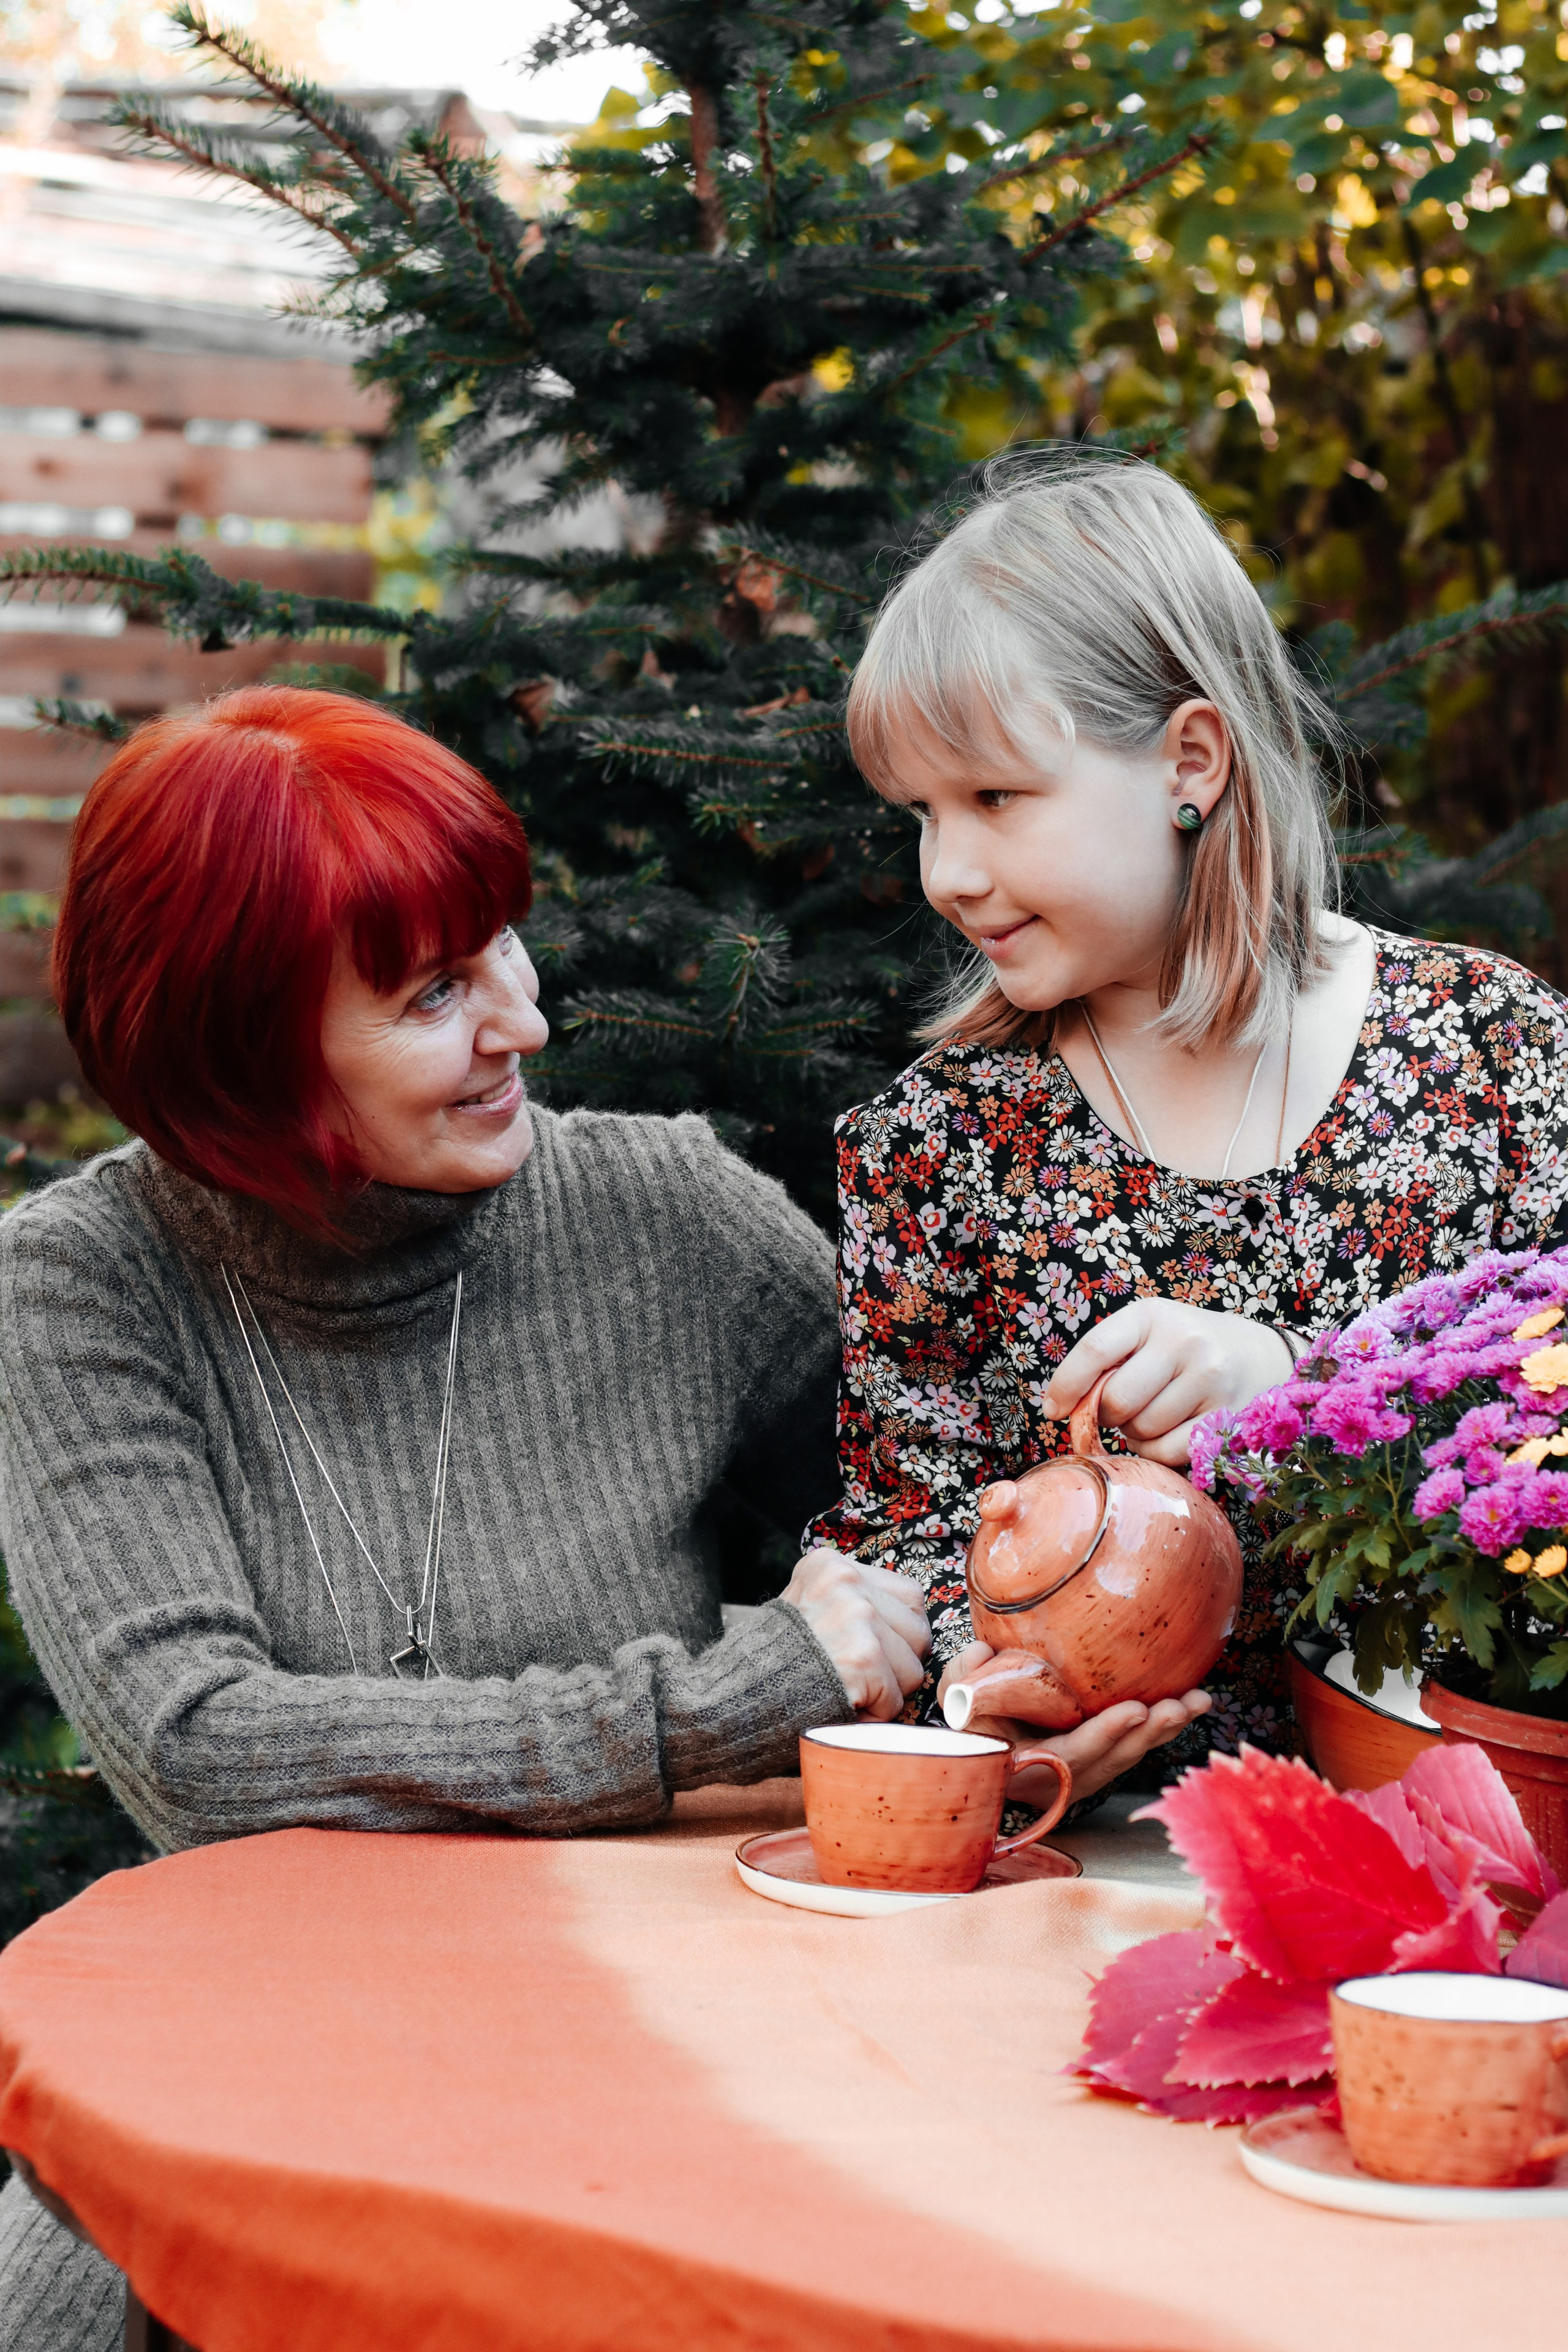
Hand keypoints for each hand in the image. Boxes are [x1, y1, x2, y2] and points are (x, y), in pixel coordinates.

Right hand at [780, 1548, 930, 1720]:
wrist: (736, 1697)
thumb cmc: (776, 1661)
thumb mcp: (807, 1606)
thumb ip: (851, 1602)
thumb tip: (911, 1625)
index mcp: (831, 1566)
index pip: (909, 1596)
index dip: (896, 1633)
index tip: (868, 1649)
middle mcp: (846, 1582)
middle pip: (918, 1631)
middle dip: (896, 1664)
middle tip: (857, 1675)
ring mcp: (857, 1616)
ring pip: (913, 1668)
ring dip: (886, 1692)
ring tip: (846, 1688)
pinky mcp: (863, 1656)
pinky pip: (897, 1699)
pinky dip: (873, 1715)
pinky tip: (844, 1704)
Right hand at [936, 1641, 1210, 1804]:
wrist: (977, 1741)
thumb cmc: (968, 1718)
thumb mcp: (957, 1698)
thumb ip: (964, 1674)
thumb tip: (982, 1651)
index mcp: (1025, 1768)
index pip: (1071, 1757)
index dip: (1105, 1737)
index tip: (1135, 1711)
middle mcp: (1060, 1781)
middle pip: (1112, 1761)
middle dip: (1149, 1734)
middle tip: (1179, 1706)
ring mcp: (1082, 1776)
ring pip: (1130, 1757)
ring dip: (1164, 1730)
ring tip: (1197, 1701)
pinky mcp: (1099, 1764)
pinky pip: (1134, 1749)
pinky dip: (1162, 1729)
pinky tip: (1189, 1705)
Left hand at [1041, 1299, 1291, 1466]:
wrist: (1258, 1355)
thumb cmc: (1186, 1347)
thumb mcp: (1148, 1334)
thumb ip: (1109, 1361)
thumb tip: (1064, 1409)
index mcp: (1151, 1316)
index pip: (1094, 1351)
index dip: (1066, 1386)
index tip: (1054, 1409)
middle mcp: (1184, 1342)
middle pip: (1117, 1401)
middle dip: (1106, 1415)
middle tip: (1118, 1411)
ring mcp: (1210, 1378)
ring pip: (1141, 1431)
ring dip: (1134, 1434)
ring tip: (1152, 1414)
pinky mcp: (1226, 1415)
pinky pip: (1168, 1452)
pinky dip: (1157, 1452)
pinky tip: (1167, 1433)